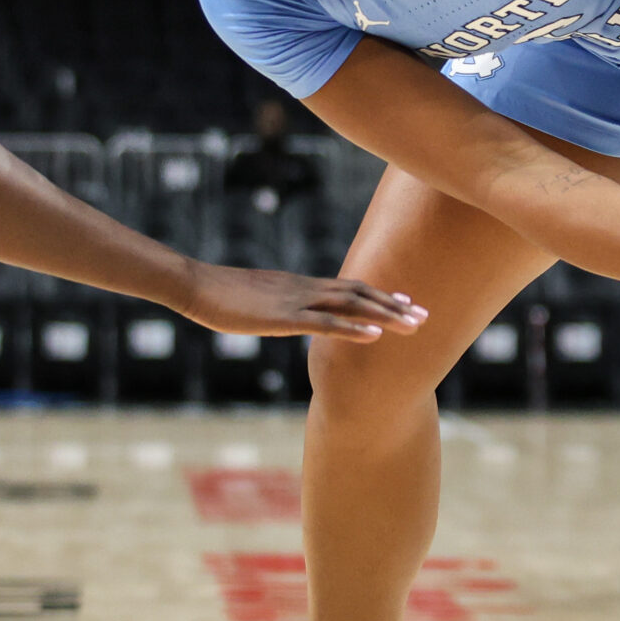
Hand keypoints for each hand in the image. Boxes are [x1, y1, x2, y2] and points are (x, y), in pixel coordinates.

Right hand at [180, 265, 427, 341]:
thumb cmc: (218, 295)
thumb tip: (282, 312)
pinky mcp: (283, 318)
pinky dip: (353, 327)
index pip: (348, 286)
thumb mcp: (254, 299)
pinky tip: (375, 335)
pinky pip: (324, 323)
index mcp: (299, 285)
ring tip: (414, 325)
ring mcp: (296, 302)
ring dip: (385, 315)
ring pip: (350, 304)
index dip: (379, 294)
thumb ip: (275, 304)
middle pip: (359, 292)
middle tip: (425, 314)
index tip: (405, 300)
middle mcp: (305, 289)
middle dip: (394, 304)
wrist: (194, 285)